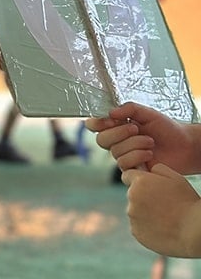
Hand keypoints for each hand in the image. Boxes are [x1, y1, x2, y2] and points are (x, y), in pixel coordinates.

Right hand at [85, 103, 200, 174]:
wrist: (184, 146)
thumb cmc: (166, 128)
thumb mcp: (147, 113)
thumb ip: (128, 109)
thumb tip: (110, 113)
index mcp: (117, 125)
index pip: (94, 125)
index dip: (97, 123)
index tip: (110, 120)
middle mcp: (117, 141)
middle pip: (101, 140)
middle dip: (119, 133)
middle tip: (136, 128)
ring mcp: (124, 155)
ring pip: (115, 152)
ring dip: (134, 144)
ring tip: (150, 142)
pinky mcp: (132, 169)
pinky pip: (124, 164)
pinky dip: (138, 156)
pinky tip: (150, 153)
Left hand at [124, 164, 200, 256]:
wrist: (193, 231)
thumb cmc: (187, 203)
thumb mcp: (176, 178)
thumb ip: (157, 169)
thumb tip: (147, 170)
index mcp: (140, 182)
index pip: (128, 176)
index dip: (137, 179)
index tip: (146, 185)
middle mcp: (132, 198)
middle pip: (132, 194)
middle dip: (143, 197)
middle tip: (163, 204)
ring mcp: (133, 217)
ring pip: (135, 211)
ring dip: (145, 212)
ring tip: (166, 218)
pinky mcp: (136, 232)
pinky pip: (139, 226)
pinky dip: (147, 227)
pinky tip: (163, 228)